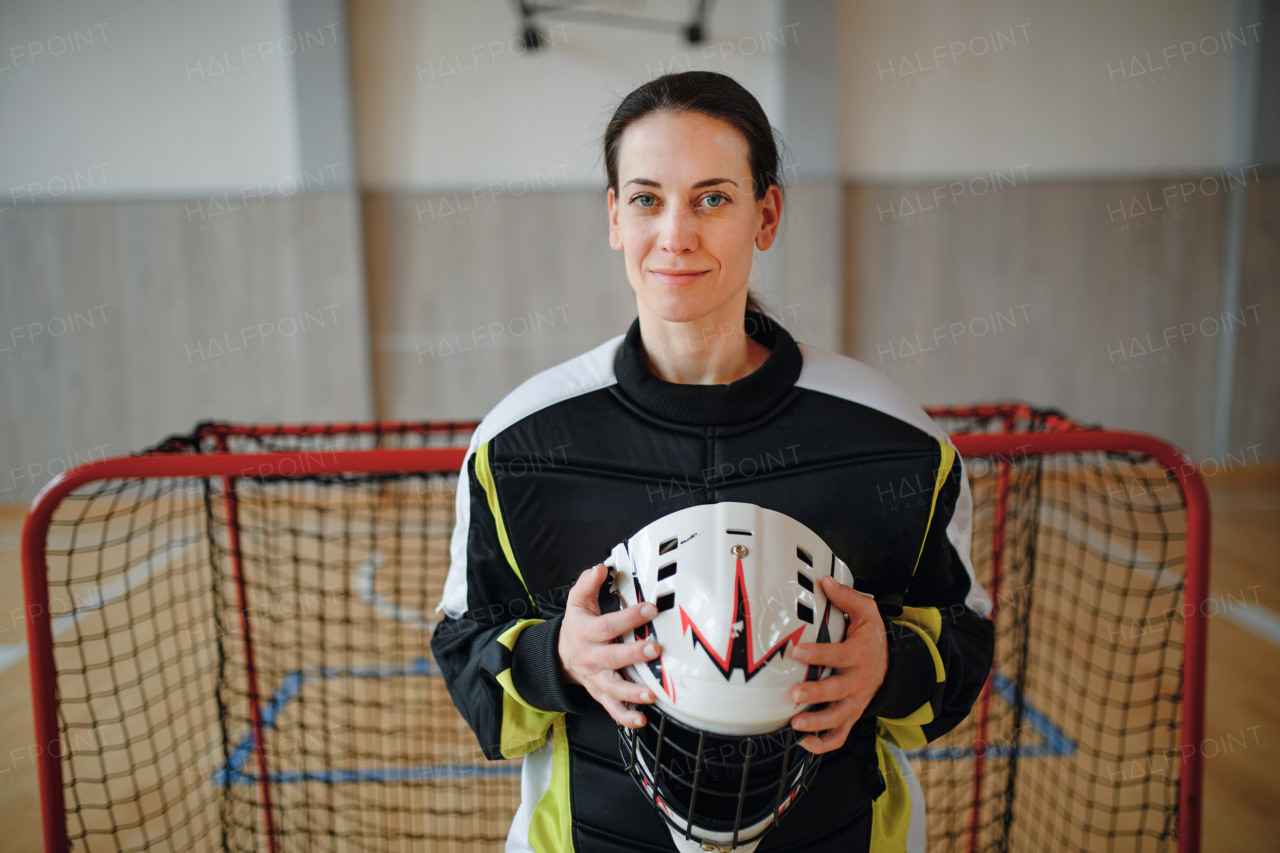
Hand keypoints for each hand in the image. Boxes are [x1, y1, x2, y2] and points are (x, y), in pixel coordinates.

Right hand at [558, 563, 660, 728]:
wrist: (558, 658)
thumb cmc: (575, 628)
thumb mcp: (577, 603)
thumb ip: (587, 584)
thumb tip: (599, 568)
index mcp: (587, 633)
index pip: (608, 625)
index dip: (629, 618)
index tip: (650, 609)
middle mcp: (592, 657)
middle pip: (612, 657)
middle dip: (633, 655)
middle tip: (654, 650)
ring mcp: (596, 678)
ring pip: (613, 688)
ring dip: (632, 692)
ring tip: (650, 694)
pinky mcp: (600, 693)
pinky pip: (612, 708)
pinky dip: (625, 717)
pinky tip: (640, 720)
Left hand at [787, 575, 888, 753]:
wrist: (893, 663)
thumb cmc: (873, 637)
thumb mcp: (867, 613)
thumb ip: (847, 598)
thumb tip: (824, 581)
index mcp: (859, 654)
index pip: (837, 655)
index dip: (817, 655)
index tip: (796, 652)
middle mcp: (858, 682)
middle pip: (837, 691)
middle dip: (815, 694)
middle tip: (794, 694)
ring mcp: (856, 702)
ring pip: (838, 718)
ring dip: (817, 723)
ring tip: (795, 723)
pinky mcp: (852, 715)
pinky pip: (840, 735)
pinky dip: (823, 744)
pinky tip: (804, 742)